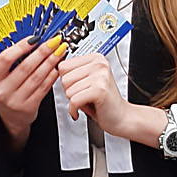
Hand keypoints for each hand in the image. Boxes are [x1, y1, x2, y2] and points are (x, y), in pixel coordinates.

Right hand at [0, 38, 60, 148]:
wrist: (10, 117)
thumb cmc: (8, 90)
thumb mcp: (3, 76)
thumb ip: (14, 60)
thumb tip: (33, 40)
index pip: (5, 58)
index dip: (21, 47)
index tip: (35, 38)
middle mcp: (3, 90)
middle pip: (25, 67)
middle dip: (42, 52)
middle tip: (54, 42)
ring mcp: (15, 100)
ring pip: (37, 77)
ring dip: (50, 62)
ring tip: (59, 52)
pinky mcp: (29, 107)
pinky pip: (43, 88)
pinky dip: (52, 76)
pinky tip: (57, 67)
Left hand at [57, 53, 171, 148]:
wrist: (121, 117)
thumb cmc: (103, 102)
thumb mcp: (87, 81)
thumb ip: (74, 72)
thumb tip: (56, 67)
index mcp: (96, 58)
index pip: (64, 65)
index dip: (66, 81)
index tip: (77, 87)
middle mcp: (99, 64)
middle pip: (64, 78)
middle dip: (69, 91)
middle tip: (83, 97)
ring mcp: (100, 76)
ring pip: (68, 90)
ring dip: (73, 101)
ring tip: (86, 102)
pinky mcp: (99, 90)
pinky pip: (74, 100)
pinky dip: (74, 110)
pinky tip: (81, 111)